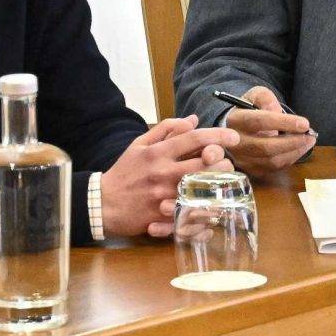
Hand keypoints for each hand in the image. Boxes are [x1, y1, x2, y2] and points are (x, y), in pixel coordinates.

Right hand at [101, 116, 238, 238]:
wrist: (100, 205)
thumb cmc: (123, 172)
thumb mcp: (139, 145)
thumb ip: (167, 129)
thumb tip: (193, 119)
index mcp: (158, 153)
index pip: (195, 138)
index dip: (219, 135)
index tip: (234, 137)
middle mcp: (163, 173)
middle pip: (205, 164)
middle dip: (224, 162)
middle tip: (227, 163)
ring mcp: (163, 196)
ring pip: (202, 189)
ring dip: (218, 185)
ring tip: (223, 183)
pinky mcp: (162, 217)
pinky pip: (191, 214)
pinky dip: (205, 211)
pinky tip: (213, 207)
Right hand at [221, 85, 316, 175]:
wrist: (236, 128)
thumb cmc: (250, 109)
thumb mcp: (256, 96)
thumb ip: (266, 98)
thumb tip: (276, 111)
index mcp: (236, 120)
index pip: (260, 122)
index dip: (284, 123)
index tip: (305, 124)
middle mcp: (235, 143)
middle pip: (266, 146)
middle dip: (293, 142)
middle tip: (310, 135)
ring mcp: (241, 159)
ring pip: (271, 160)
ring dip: (294, 151)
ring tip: (309, 141)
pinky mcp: (249, 169)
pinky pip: (273, 168)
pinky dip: (290, 159)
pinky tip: (299, 149)